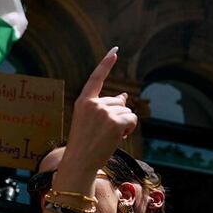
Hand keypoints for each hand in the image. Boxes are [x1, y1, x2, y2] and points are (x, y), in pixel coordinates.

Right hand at [62, 48, 137, 176]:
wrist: (80, 161)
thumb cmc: (85, 143)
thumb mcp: (91, 121)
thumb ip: (106, 107)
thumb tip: (124, 95)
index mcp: (83, 102)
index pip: (96, 79)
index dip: (106, 64)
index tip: (115, 51)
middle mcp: (93, 104)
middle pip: (117, 101)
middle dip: (117, 115)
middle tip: (103, 132)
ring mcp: (104, 112)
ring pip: (126, 111)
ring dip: (124, 124)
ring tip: (109, 136)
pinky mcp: (116, 121)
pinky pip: (131, 119)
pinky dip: (129, 129)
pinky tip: (118, 137)